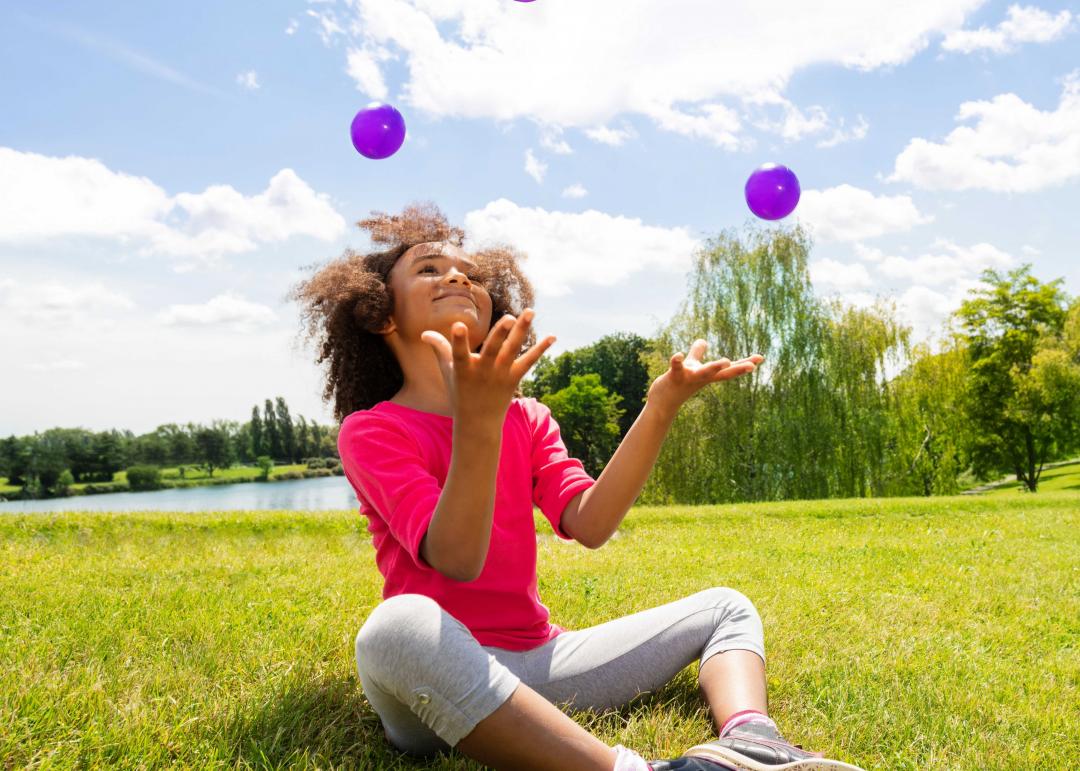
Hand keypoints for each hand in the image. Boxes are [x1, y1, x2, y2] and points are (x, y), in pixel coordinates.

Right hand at [421, 308, 554, 423]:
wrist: (478, 422)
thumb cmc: (459, 392)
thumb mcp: (447, 372)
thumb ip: (439, 349)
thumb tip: (425, 333)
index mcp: (463, 369)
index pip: (459, 353)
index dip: (458, 340)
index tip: (458, 325)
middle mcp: (484, 371)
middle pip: (493, 350)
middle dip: (501, 333)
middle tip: (509, 317)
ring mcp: (501, 374)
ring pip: (513, 350)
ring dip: (522, 331)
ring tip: (531, 311)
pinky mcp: (514, 378)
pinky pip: (529, 361)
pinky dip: (541, 349)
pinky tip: (553, 336)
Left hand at [647, 338, 762, 414]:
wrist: (662, 402)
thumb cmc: (678, 384)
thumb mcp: (691, 366)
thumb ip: (696, 353)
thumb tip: (703, 341)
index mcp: (708, 375)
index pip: (729, 369)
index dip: (744, 363)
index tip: (761, 358)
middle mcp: (701, 378)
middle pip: (722, 374)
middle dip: (737, 369)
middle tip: (752, 366)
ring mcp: (689, 379)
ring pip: (703, 373)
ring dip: (714, 367)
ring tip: (726, 360)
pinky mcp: (674, 377)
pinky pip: (677, 368)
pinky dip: (677, 361)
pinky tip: (678, 354)